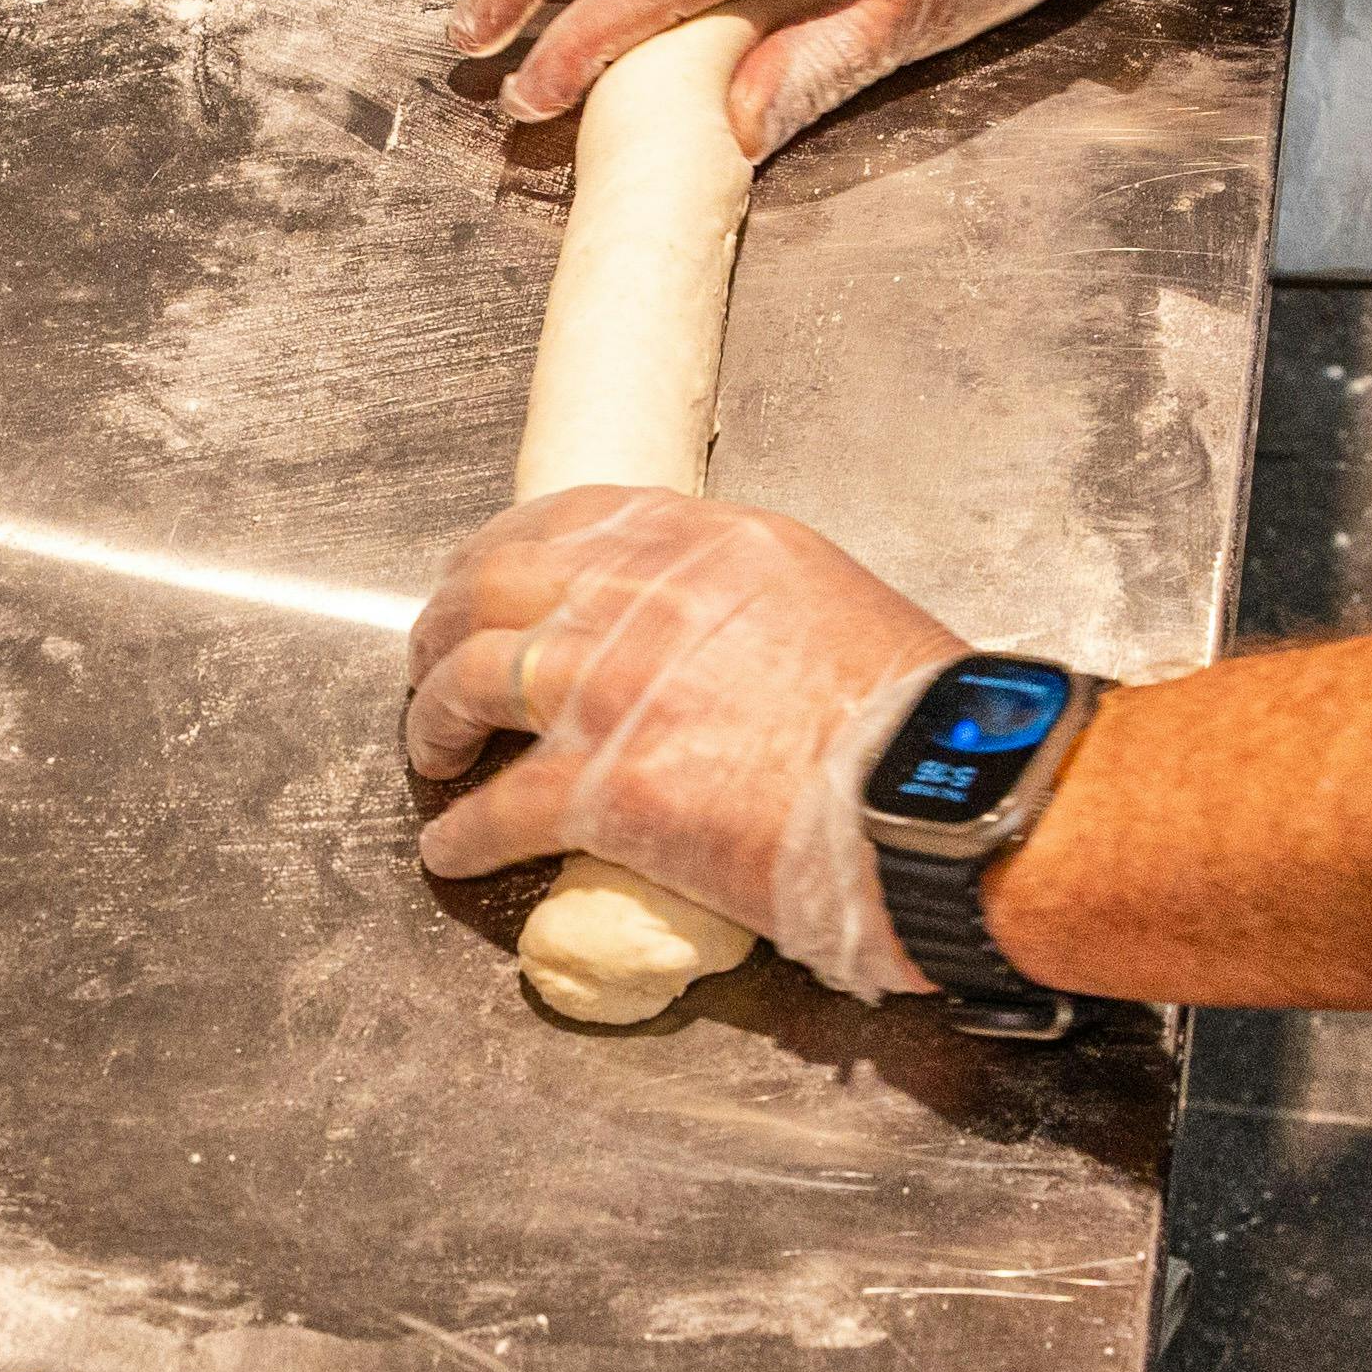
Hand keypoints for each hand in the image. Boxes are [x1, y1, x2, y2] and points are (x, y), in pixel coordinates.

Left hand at [404, 490, 968, 999]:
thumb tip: (704, 637)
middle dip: (442, 628)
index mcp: (705, 545)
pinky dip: (461, 836)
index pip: (567, 519)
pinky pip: (495, 811)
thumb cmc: (919, 720)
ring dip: (432, 722)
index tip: (480, 581)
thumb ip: (746, 604)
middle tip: (429, 668)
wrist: (942, 796)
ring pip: (469, 683)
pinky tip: (451, 852)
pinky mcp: (604, 791)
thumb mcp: (828, 603)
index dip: (501, 553)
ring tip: (430, 755)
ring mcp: (612, 690)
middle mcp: (642, 599)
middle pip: (490, 589)